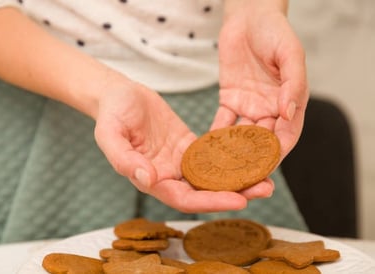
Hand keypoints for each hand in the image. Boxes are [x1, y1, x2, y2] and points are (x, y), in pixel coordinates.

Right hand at [93, 72, 261, 212]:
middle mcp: (168, 175)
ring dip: (238, 177)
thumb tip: (147, 180)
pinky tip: (251, 153)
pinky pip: (213, 154)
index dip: (209, 202)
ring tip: (267, 175)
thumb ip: (125, 159)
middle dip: (235, 192)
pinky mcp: (189, 145)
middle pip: (204, 192)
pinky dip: (231, 157)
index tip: (238, 199)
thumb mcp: (110, 134)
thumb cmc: (112, 113)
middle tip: (265, 189)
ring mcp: (180, 161)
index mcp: (151, 179)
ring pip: (212, 176)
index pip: (183, 198)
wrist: (119, 94)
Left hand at [211, 0, 308, 196]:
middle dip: (251, 163)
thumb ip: (293, 83)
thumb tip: (288, 113)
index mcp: (289, 103)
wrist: (248, 17)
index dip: (275, 154)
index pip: (285, 136)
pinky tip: (204, 152)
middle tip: (238, 182)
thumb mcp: (290, 54)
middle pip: (262, 143)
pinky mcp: (230, 100)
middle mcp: (269, 110)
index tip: (264, 171)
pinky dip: (215, 138)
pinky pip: (222, 123)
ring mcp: (249, 107)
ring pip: (241, 138)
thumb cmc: (274, 31)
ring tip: (218, 172)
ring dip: (231, 155)